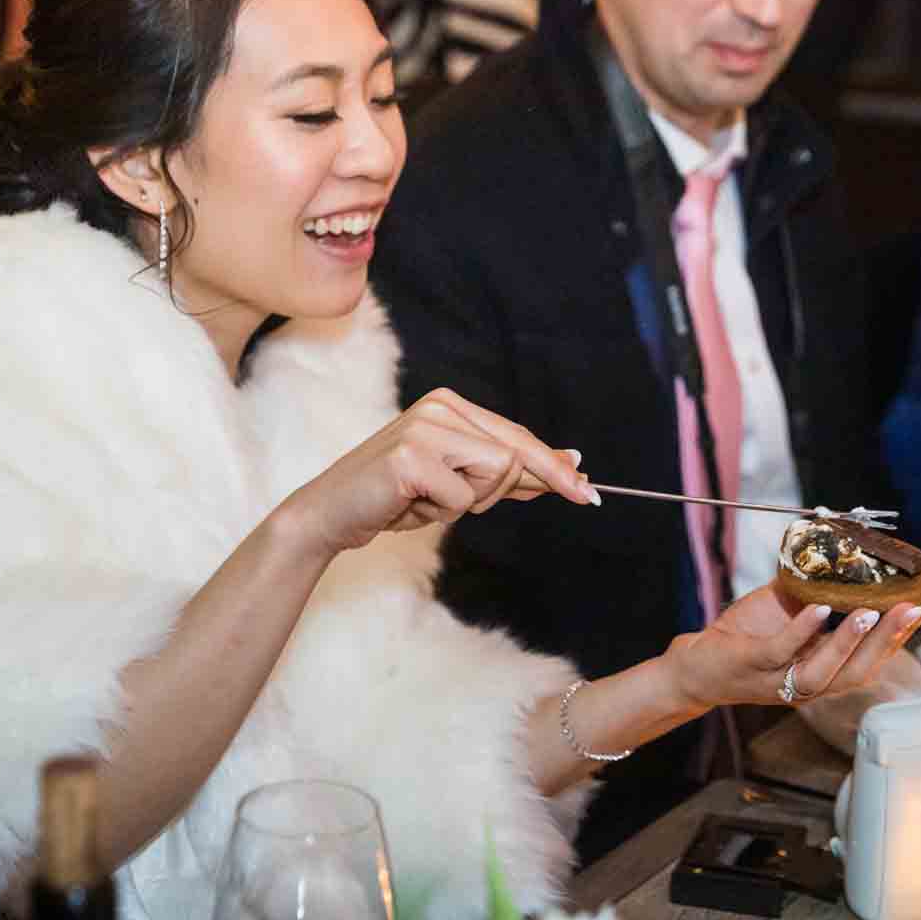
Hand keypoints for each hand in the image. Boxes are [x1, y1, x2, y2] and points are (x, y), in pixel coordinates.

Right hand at [282, 388, 597, 556]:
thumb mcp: (456, 483)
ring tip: (425, 501)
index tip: (588, 490)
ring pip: (494, 476)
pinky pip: (462, 499)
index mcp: (451, 404)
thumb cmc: (393, 498)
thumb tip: (570, 465)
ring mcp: (425, 427)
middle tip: (490, 504)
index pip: (517, 437)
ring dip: (465, 504)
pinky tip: (407, 505)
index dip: (553, 467)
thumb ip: (507, 472)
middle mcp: (441, 406)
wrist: (331, 513)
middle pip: (515, 454)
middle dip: (522, 487)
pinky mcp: (411, 456)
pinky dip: (439, 514)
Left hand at [665, 581, 920, 710]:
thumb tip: (843, 548)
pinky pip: (783, 651)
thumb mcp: (788, 609)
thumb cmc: (747, 636)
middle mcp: (811, 682)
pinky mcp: (754, 667)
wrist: (697, 664)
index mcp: (827, 669)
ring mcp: (781, 678)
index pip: (876, 656)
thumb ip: (817, 589)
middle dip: (891, 638)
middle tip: (915, 607)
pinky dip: (804, 631)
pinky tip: (820, 609)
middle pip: (862, 669)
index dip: (907, 634)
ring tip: (872, 612)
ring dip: (851, 642)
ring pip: (826, 670)